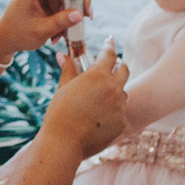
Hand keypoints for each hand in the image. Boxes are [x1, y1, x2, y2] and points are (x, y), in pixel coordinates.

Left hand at [0, 0, 90, 55]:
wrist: (7, 40)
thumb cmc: (18, 33)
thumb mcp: (39, 32)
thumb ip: (59, 23)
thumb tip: (80, 15)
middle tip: (88, 15)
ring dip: (73, 13)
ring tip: (67, 34)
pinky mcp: (50, 2)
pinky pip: (66, 5)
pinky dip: (68, 19)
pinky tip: (61, 34)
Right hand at [41, 37, 129, 159]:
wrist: (65, 142)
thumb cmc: (60, 113)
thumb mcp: (63, 88)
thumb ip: (68, 69)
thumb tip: (62, 55)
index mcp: (97, 76)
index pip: (109, 54)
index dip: (109, 46)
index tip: (110, 41)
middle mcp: (113, 89)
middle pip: (124, 70)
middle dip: (119, 65)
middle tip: (113, 65)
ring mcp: (120, 107)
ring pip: (122, 93)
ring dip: (114, 91)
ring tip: (98, 98)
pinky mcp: (122, 123)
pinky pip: (120, 112)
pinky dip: (112, 111)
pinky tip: (98, 117)